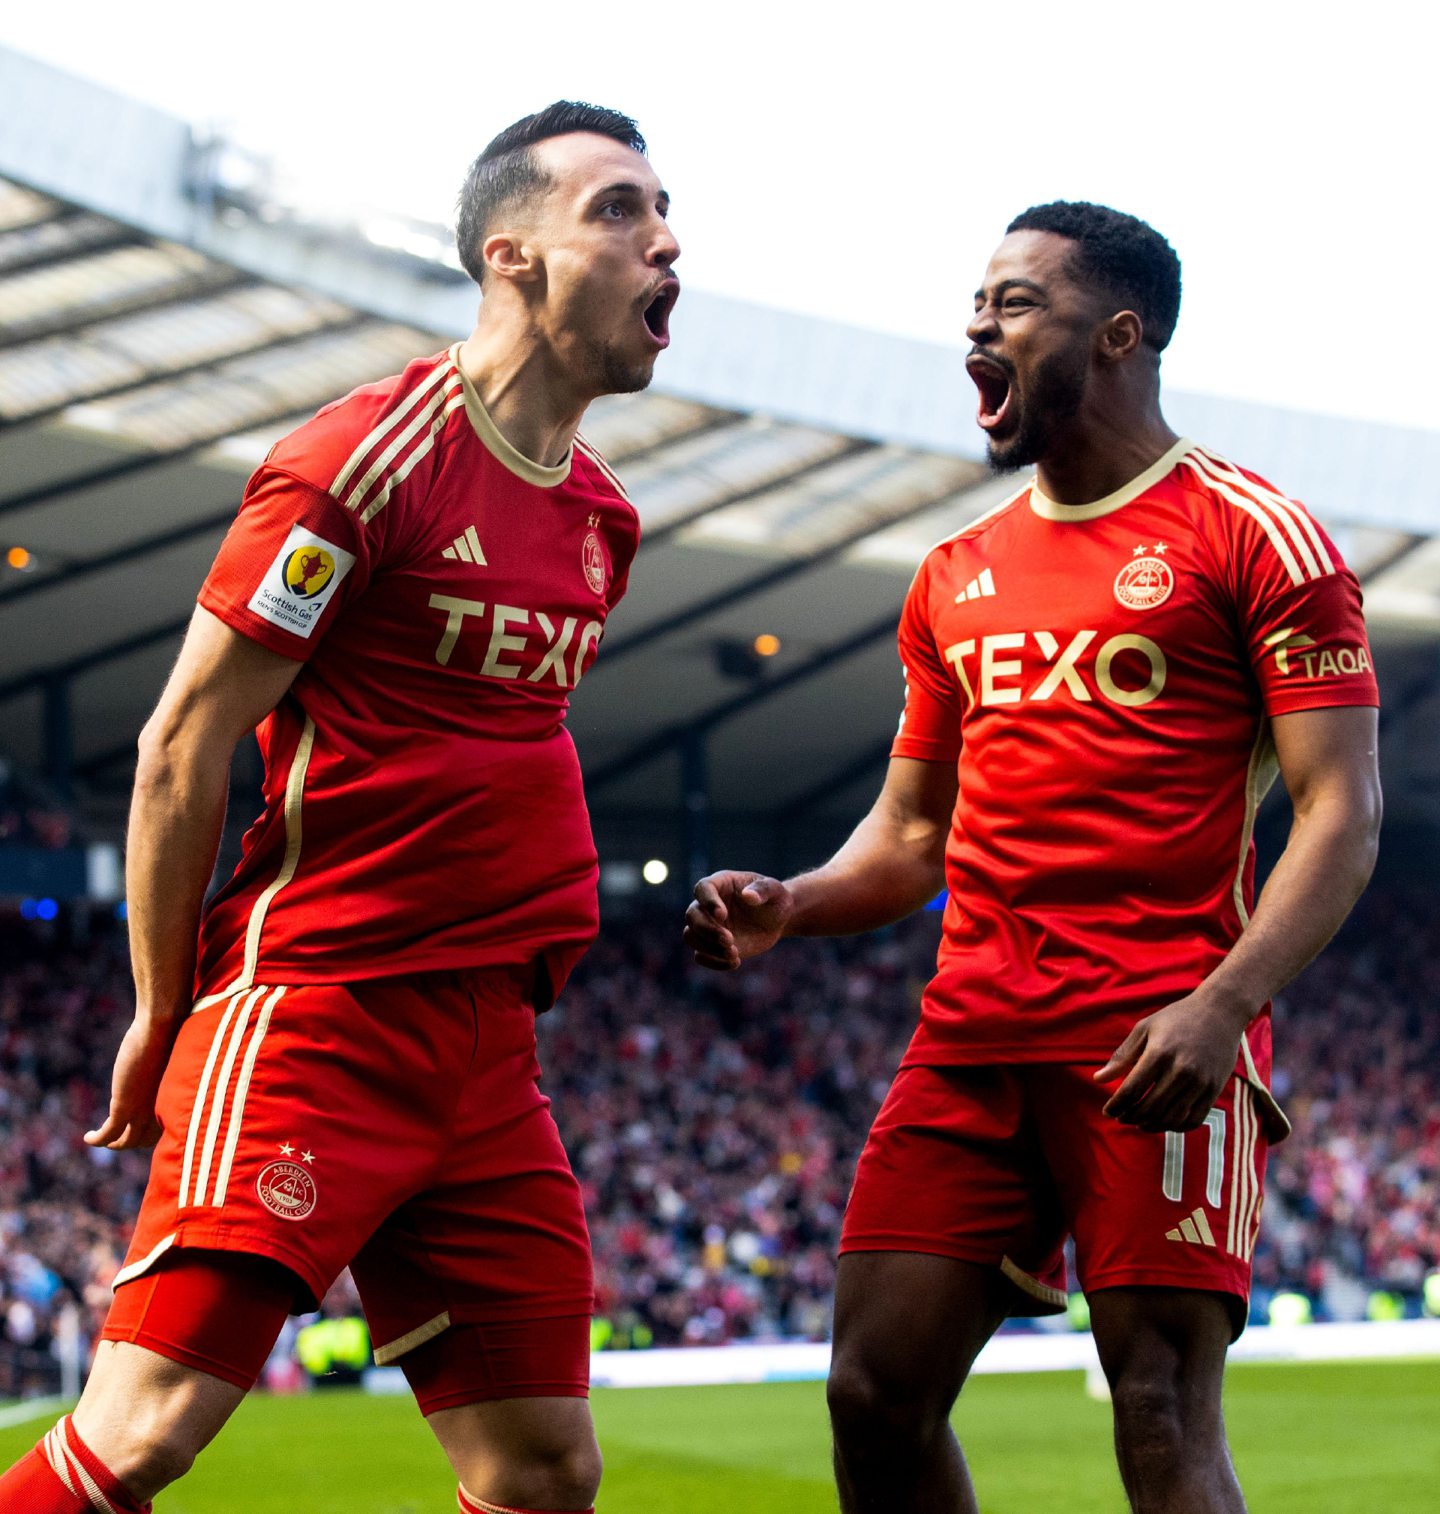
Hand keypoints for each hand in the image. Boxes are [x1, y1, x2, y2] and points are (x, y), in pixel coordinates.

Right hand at [84, 1015, 180, 1149]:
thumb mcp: (173, 1062)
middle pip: (145, 1140)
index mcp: (176, 1104)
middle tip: (117, 1138)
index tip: (140, 1130)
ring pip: (126, 1141)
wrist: (163, 1028)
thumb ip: (168, 1075)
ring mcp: (143, 1112)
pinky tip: (89, 1137)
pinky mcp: (124, 1107)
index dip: (152, 1132)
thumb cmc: (174, 1037)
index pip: (165, 1129)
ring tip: (102, 1139)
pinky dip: (97, 1139)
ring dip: (112, 1143)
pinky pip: (108, 1134)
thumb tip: (164, 1070)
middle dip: (131, 1140)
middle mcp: (162, 1112)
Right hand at [684, 871, 794, 970]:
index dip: (708, 901)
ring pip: (690, 936)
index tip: (722, 915)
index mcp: (721, 884)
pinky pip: (700, 955)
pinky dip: (714, 962)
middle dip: (708, 930)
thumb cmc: (775, 899)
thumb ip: (763, 890)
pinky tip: (735, 961)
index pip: (702, 888)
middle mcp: (708, 904)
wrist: (776, 921)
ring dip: (708, 947)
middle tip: (729, 939)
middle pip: (692, 915)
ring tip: (734, 953)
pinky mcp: (711, 945)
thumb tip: (748, 895)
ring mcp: (708, 925)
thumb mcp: (775, 891)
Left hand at [1094, 990, 1251, 1132]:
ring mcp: (1200, 1082)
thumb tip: (1098, 1079)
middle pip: (1149, 1108)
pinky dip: (1176, 1126)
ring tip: (1139, 1122)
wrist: (1219, 1012)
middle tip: (1121, 1118)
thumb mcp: (1145, 1028)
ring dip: (1151, 1125)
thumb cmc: (1176, 1018)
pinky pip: (1193, 1119)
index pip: (1131, 1090)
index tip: (1107, 1111)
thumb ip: (1122, 1056)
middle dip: (1130, 1117)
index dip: (1116, 1106)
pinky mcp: (1214, 1089)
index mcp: (1159, 1053)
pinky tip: (1164, 1122)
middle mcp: (1180, 1070)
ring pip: (1170, 1118)